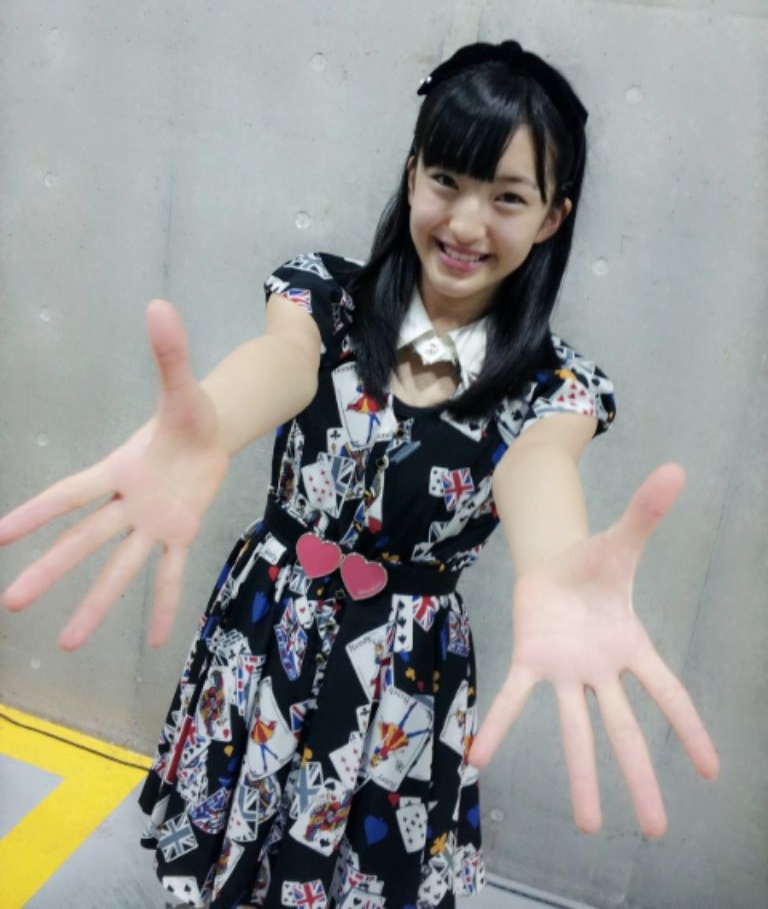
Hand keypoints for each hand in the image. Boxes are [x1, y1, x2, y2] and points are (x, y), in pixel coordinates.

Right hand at [1, 301, 229, 649]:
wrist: (212, 432)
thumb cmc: (186, 412)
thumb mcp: (180, 385)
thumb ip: (167, 352)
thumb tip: (158, 305)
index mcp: (118, 468)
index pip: (69, 494)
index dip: (33, 514)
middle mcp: (127, 502)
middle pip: (84, 541)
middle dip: (50, 571)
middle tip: (13, 605)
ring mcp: (153, 523)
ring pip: (120, 567)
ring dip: (96, 604)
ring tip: (69, 643)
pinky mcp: (181, 532)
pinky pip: (169, 573)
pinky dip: (161, 602)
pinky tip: (152, 639)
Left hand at [467, 464, 719, 837]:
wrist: (555, 562)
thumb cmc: (595, 564)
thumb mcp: (620, 539)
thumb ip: (646, 511)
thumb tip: (676, 469)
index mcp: (632, 645)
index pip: (667, 692)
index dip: (690, 728)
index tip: (714, 771)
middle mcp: (601, 669)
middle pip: (623, 729)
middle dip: (641, 778)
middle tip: (655, 830)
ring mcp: (565, 670)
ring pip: (575, 729)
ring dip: (581, 776)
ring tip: (588, 825)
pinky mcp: (531, 660)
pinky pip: (515, 698)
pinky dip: (499, 727)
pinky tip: (480, 759)